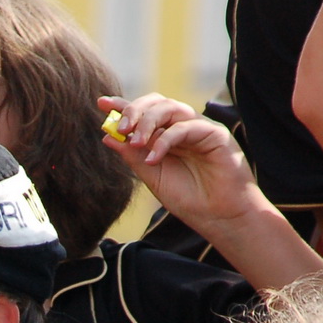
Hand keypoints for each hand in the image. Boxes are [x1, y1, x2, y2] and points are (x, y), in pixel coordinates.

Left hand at [98, 95, 269, 226]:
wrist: (221, 219)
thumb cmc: (191, 200)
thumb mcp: (153, 177)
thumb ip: (133, 156)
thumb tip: (108, 136)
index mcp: (168, 137)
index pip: (145, 113)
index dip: (123, 106)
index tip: (102, 103)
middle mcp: (183, 128)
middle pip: (157, 103)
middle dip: (134, 110)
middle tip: (119, 126)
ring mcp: (200, 129)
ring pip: (170, 108)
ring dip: (147, 122)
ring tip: (134, 141)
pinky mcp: (215, 135)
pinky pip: (185, 127)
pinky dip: (165, 140)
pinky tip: (154, 158)